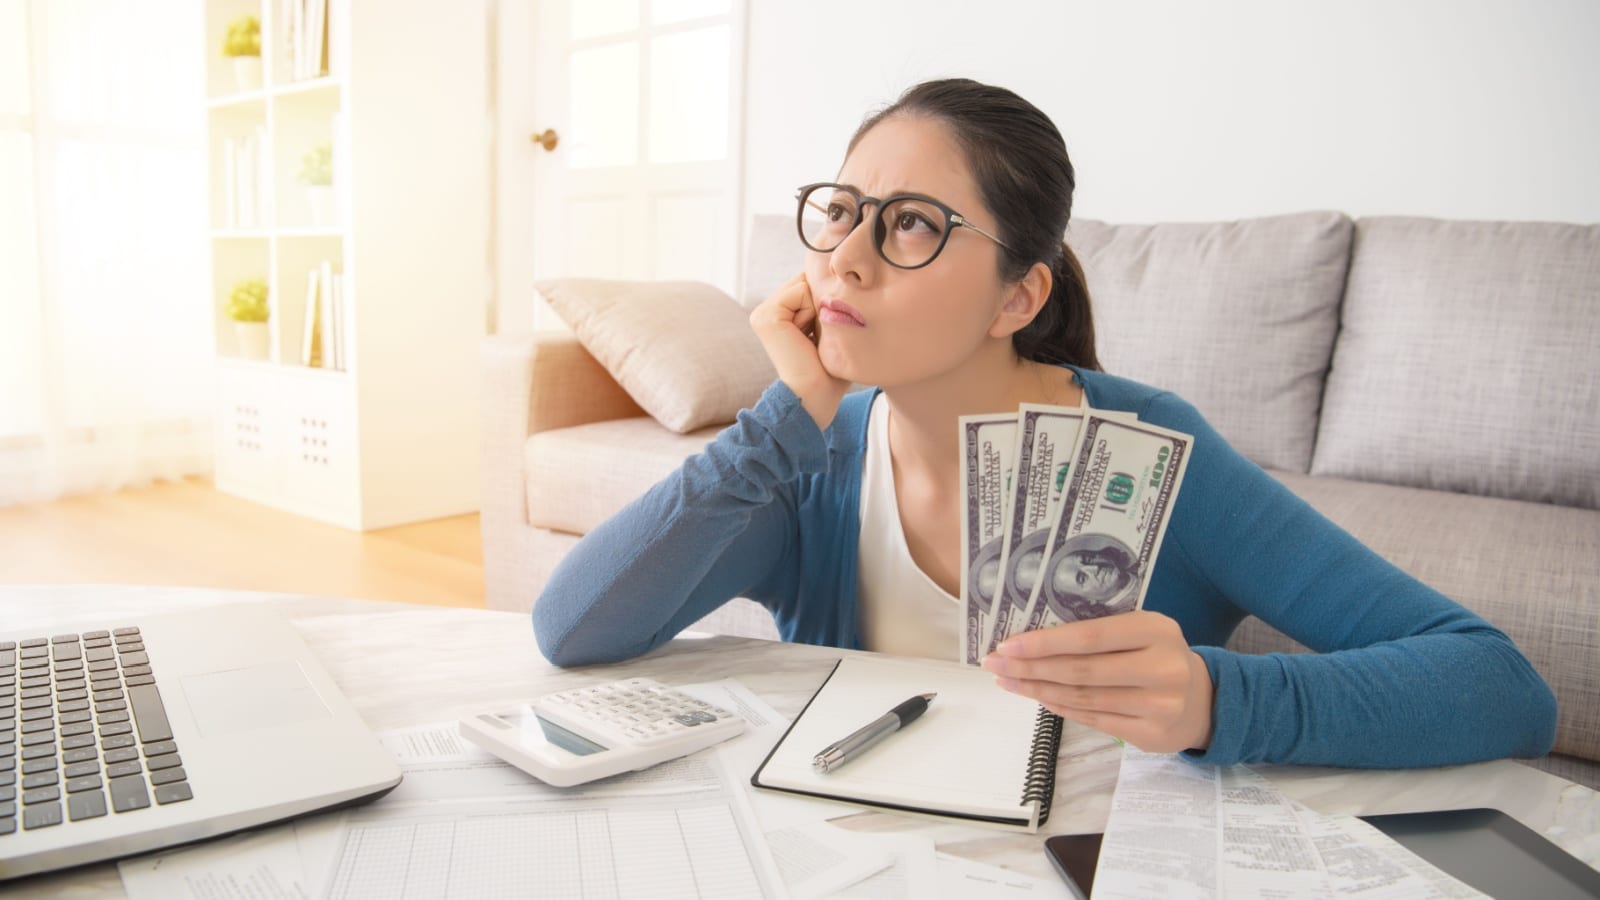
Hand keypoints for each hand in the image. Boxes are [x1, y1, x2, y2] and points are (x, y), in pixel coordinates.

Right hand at [749, 272, 851, 429]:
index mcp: (780, 314)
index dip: (828, 301)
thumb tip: (844, 281)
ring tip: (813, 339)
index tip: (826, 334)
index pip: (812, 284)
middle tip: (820, 338)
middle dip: (824, 302)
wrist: (813, 399)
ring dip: (820, 308)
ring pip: (807, 283)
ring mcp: (763, 312)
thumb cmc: (830, 373)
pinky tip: (806, 338)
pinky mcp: (766, 316)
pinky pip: (801, 290)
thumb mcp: (832, 333)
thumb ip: (831, 305)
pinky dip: (812, 311)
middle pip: (810, 280)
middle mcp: (768, 310)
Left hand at [982, 611, 1214, 753]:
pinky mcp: (1150, 735)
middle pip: (1081, 670)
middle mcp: (1162, 668)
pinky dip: (1059, 706)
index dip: (1045, 642)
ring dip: (1037, 688)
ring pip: (1083, 697)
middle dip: (1031, 666)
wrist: (1203, 700)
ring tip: (1008, 680)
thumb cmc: (1157, 656)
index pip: (1090, 636)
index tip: (1009, 643)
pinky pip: (1092, 719)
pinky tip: (1037, 696)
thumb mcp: (1141, 632)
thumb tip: (1033, 636)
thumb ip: (1101, 631)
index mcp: (1157, 630)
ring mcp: (1158, 705)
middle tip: (996, 662)